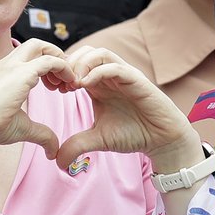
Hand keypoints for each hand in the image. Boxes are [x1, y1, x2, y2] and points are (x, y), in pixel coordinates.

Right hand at [0, 39, 73, 157]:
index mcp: (5, 72)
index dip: (48, 68)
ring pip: (43, 47)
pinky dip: (64, 68)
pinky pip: (51, 60)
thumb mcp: (22, 127)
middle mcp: (8, 63)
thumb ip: (41, 134)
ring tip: (67, 84)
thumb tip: (53, 151)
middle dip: (55, 56)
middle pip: (37, 45)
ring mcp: (14, 65)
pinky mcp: (23, 72)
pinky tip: (70, 83)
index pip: (30, 56)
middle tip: (64, 79)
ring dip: (61, 62)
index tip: (57, 88)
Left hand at [54, 46, 199, 170]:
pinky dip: (98, 71)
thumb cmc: (133, 134)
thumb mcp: (98, 139)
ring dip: (83, 64)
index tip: (53, 89)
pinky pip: (115, 66)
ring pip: (100, 53)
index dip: (62, 72)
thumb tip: (57, 162)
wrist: (161, 140)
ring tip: (73, 84)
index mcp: (98, 84)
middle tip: (61, 84)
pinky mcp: (137, 80)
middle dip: (69, 64)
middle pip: (85, 52)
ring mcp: (124, 75)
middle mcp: (110, 76)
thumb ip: (77, 145)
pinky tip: (86, 86)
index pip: (76, 64)